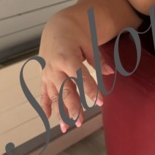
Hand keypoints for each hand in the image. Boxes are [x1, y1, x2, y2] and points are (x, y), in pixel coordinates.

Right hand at [39, 12, 113, 132]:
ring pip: (54, 95)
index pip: (80, 76)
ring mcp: (48, 73)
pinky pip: (44, 92)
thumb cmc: (77, 34)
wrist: (58, 26)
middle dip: (72, 107)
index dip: (90, 89)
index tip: (100, 102)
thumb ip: (98, 60)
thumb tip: (110, 72)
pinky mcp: (44, 75)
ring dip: (59, 112)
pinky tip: (48, 117)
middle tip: (80, 122)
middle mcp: (55, 67)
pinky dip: (45, 105)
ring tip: (66, 127)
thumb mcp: (90, 43)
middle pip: (65, 90)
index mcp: (67, 57)